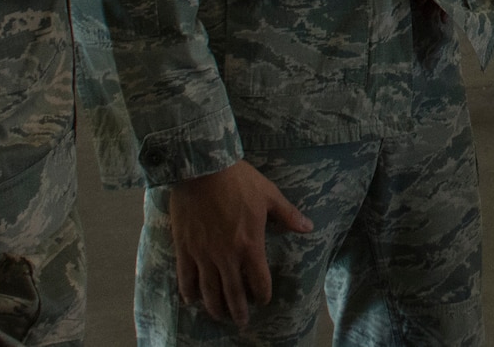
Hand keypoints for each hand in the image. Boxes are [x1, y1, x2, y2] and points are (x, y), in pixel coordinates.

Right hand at [168, 160, 314, 326]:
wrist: (203, 169)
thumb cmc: (239, 181)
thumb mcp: (269, 195)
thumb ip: (288, 215)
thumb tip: (308, 228)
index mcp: (250, 245)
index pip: (258, 280)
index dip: (262, 294)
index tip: (263, 300)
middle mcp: (226, 256)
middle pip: (233, 293)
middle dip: (238, 310)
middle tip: (241, 322)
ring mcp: (203, 254)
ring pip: (209, 290)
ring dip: (215, 306)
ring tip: (219, 316)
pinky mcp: (184, 248)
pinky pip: (185, 278)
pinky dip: (188, 292)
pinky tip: (191, 301)